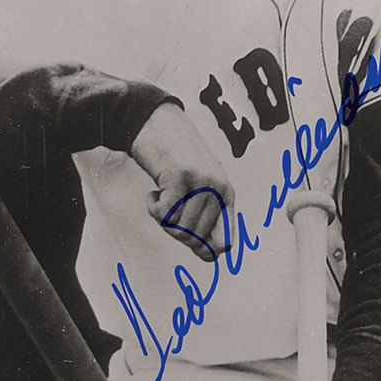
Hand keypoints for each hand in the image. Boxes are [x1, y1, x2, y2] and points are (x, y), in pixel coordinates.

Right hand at [129, 102, 234, 261]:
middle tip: (166, 211)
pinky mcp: (180, 176)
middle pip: (197, 239)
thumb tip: (211, 257)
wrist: (156, 122)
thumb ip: (203, 217)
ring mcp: (201, 181)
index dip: (203, 249)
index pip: (225, 241)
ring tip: (161, 198)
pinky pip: (165, 215)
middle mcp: (218, 188)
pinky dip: (153, 209)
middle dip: (176, 232)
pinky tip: (154, 192)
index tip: (184, 236)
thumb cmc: (174, 158)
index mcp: (227, 193)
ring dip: (163, 220)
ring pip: (181, 229)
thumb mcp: (197, 186)